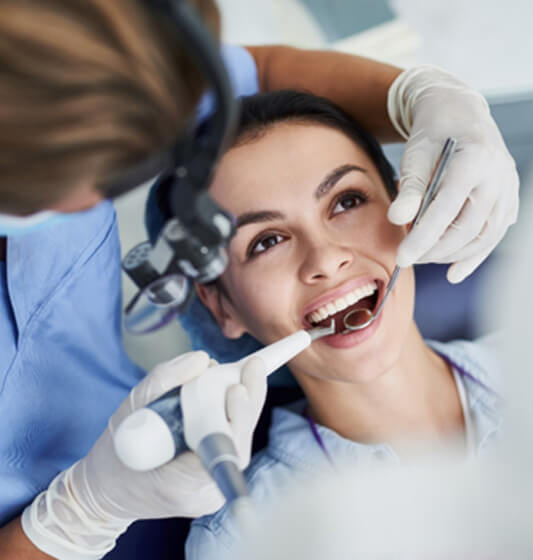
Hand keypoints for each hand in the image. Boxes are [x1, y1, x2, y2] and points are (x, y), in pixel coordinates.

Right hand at [22, 352, 266, 558]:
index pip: (222, 451)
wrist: (108, 490)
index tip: (238, 388)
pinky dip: (231, 416)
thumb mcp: (130, 410)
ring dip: (242, 407)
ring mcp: (211, 492)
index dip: (236, 417)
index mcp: (180, 484)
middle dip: (248, 401)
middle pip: (238, 444)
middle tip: (253, 366)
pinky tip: (233, 393)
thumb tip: (202, 359)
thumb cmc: (116, 453)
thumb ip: (164, 382)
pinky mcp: (214, 481)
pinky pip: (229, 444)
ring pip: (237, 442)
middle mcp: (203, 494)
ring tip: (245, 373)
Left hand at [387, 66, 518, 282]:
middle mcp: (498, 176)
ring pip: (484, 236)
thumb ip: (410, 187)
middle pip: (468, 228)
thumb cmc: (434, 132)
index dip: (423, 238)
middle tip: (409, 257)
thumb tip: (398, 220)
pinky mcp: (509, 199)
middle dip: (435, 250)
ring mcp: (508, 188)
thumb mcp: (415, 154)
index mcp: (474, 160)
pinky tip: (454, 272)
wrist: (460, 113)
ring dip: (452, 255)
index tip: (401, 258)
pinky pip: (493, 235)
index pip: (446, 210)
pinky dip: (474, 256)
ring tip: (424, 258)